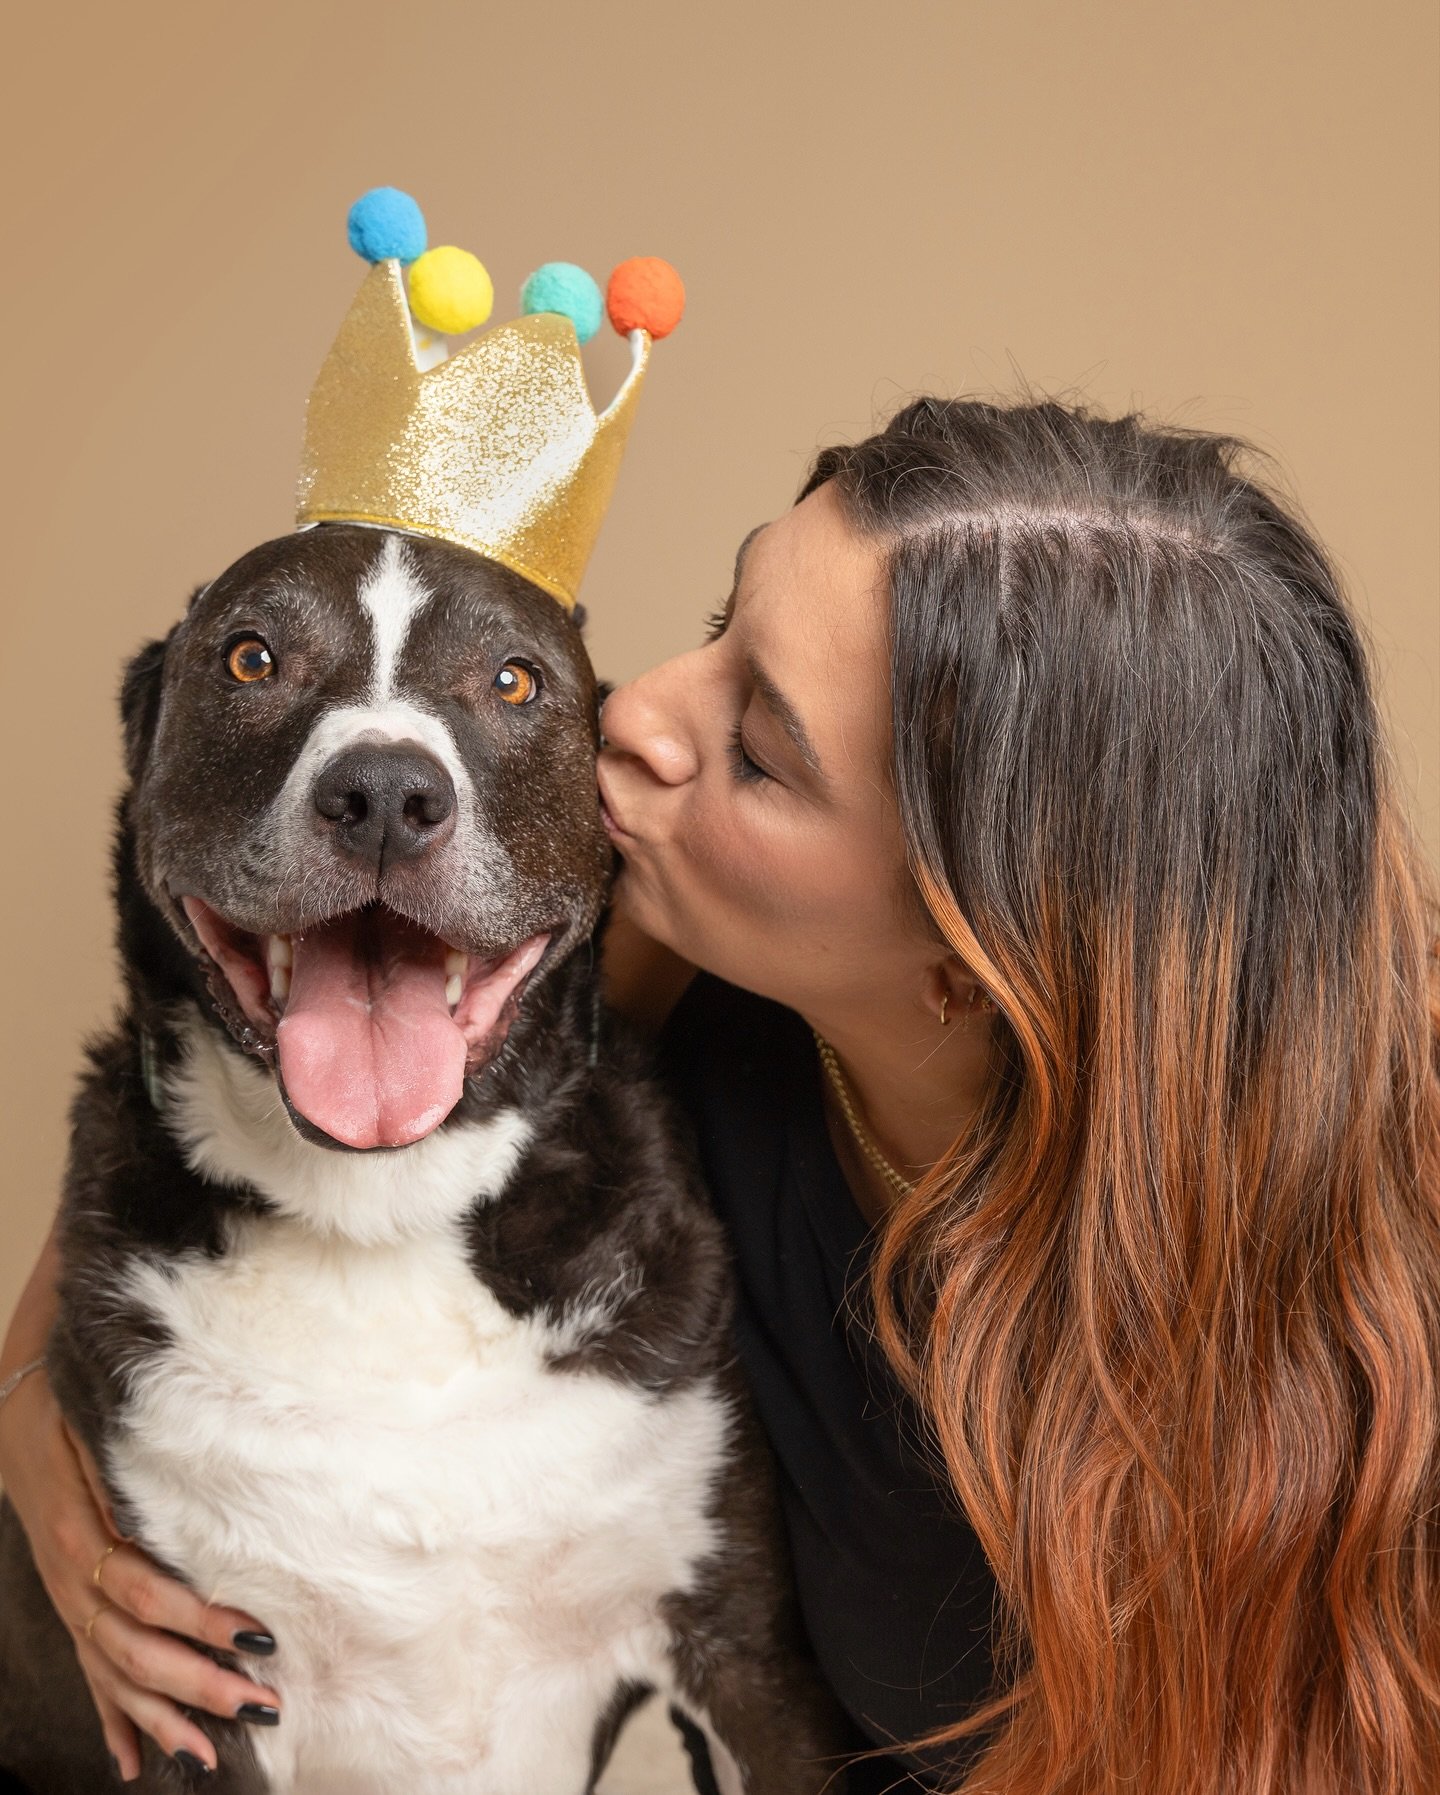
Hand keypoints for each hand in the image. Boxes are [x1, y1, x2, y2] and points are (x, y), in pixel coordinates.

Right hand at [0, 1366, 281, 1778]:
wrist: (17, 1415)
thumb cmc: (70, 1416)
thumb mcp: (97, 1431)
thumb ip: (129, 1467)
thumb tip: (183, 1486)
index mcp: (83, 1538)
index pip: (148, 1593)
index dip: (200, 1620)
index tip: (256, 1634)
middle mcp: (73, 1583)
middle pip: (136, 1648)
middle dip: (197, 1682)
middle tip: (256, 1703)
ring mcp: (69, 1604)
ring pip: (114, 1673)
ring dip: (162, 1715)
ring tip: (207, 1752)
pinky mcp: (71, 1611)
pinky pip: (90, 1674)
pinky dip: (112, 1720)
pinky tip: (131, 1761)